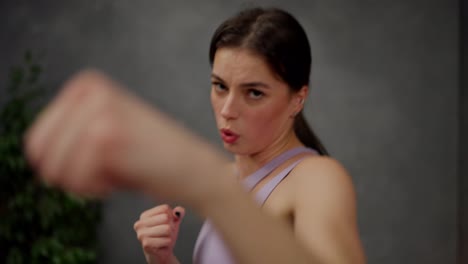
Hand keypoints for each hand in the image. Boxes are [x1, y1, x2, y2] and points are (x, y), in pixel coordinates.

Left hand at [24, 69, 227, 205]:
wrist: (192, 168)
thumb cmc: (149, 157)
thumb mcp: (105, 133)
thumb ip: (70, 134)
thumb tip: (37, 156)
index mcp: (87, 86)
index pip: (38, 139)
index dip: (64, 165)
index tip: (98, 162)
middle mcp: (90, 91)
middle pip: (40, 154)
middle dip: (70, 175)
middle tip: (106, 172)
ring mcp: (98, 111)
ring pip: (55, 168)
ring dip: (84, 183)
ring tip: (117, 172)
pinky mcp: (106, 135)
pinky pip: (75, 179)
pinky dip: (96, 189)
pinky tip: (122, 178)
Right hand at [134, 204, 184, 263]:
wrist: (162, 252)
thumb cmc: (166, 234)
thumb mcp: (174, 221)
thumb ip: (179, 212)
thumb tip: (179, 211)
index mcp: (144, 216)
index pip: (165, 208)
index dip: (171, 216)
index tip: (166, 224)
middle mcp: (140, 224)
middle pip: (165, 217)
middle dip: (170, 226)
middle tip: (165, 233)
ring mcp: (141, 234)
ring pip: (167, 229)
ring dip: (170, 235)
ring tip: (164, 238)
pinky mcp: (146, 244)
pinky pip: (167, 240)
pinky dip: (168, 242)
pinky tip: (162, 245)